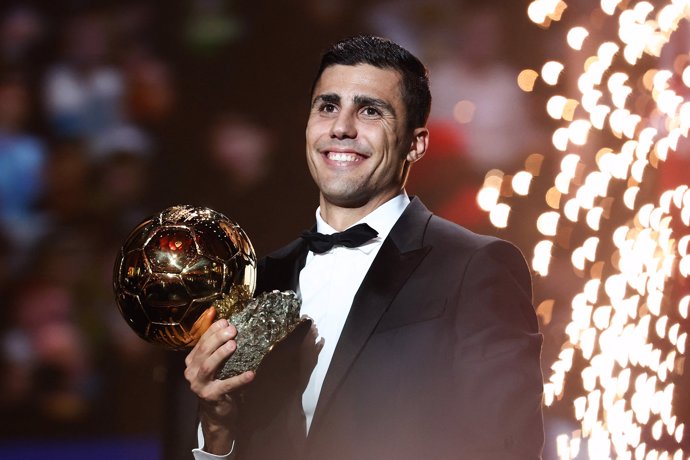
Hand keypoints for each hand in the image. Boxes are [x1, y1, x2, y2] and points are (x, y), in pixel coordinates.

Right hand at [184, 307, 254, 453]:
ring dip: (220, 354)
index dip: (212, 331)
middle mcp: (191, 372)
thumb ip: (216, 345)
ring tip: (234, 345)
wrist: (216, 411)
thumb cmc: (218, 381)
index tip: (226, 322)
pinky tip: (251, 373)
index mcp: (192, 361)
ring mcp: (199, 385)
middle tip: (232, 331)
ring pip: (208, 366)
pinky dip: (239, 379)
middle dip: (217, 339)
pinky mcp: (211, 396)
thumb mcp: (215, 363)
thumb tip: (224, 320)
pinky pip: (226, 385)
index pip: (201, 342)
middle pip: (203, 352)